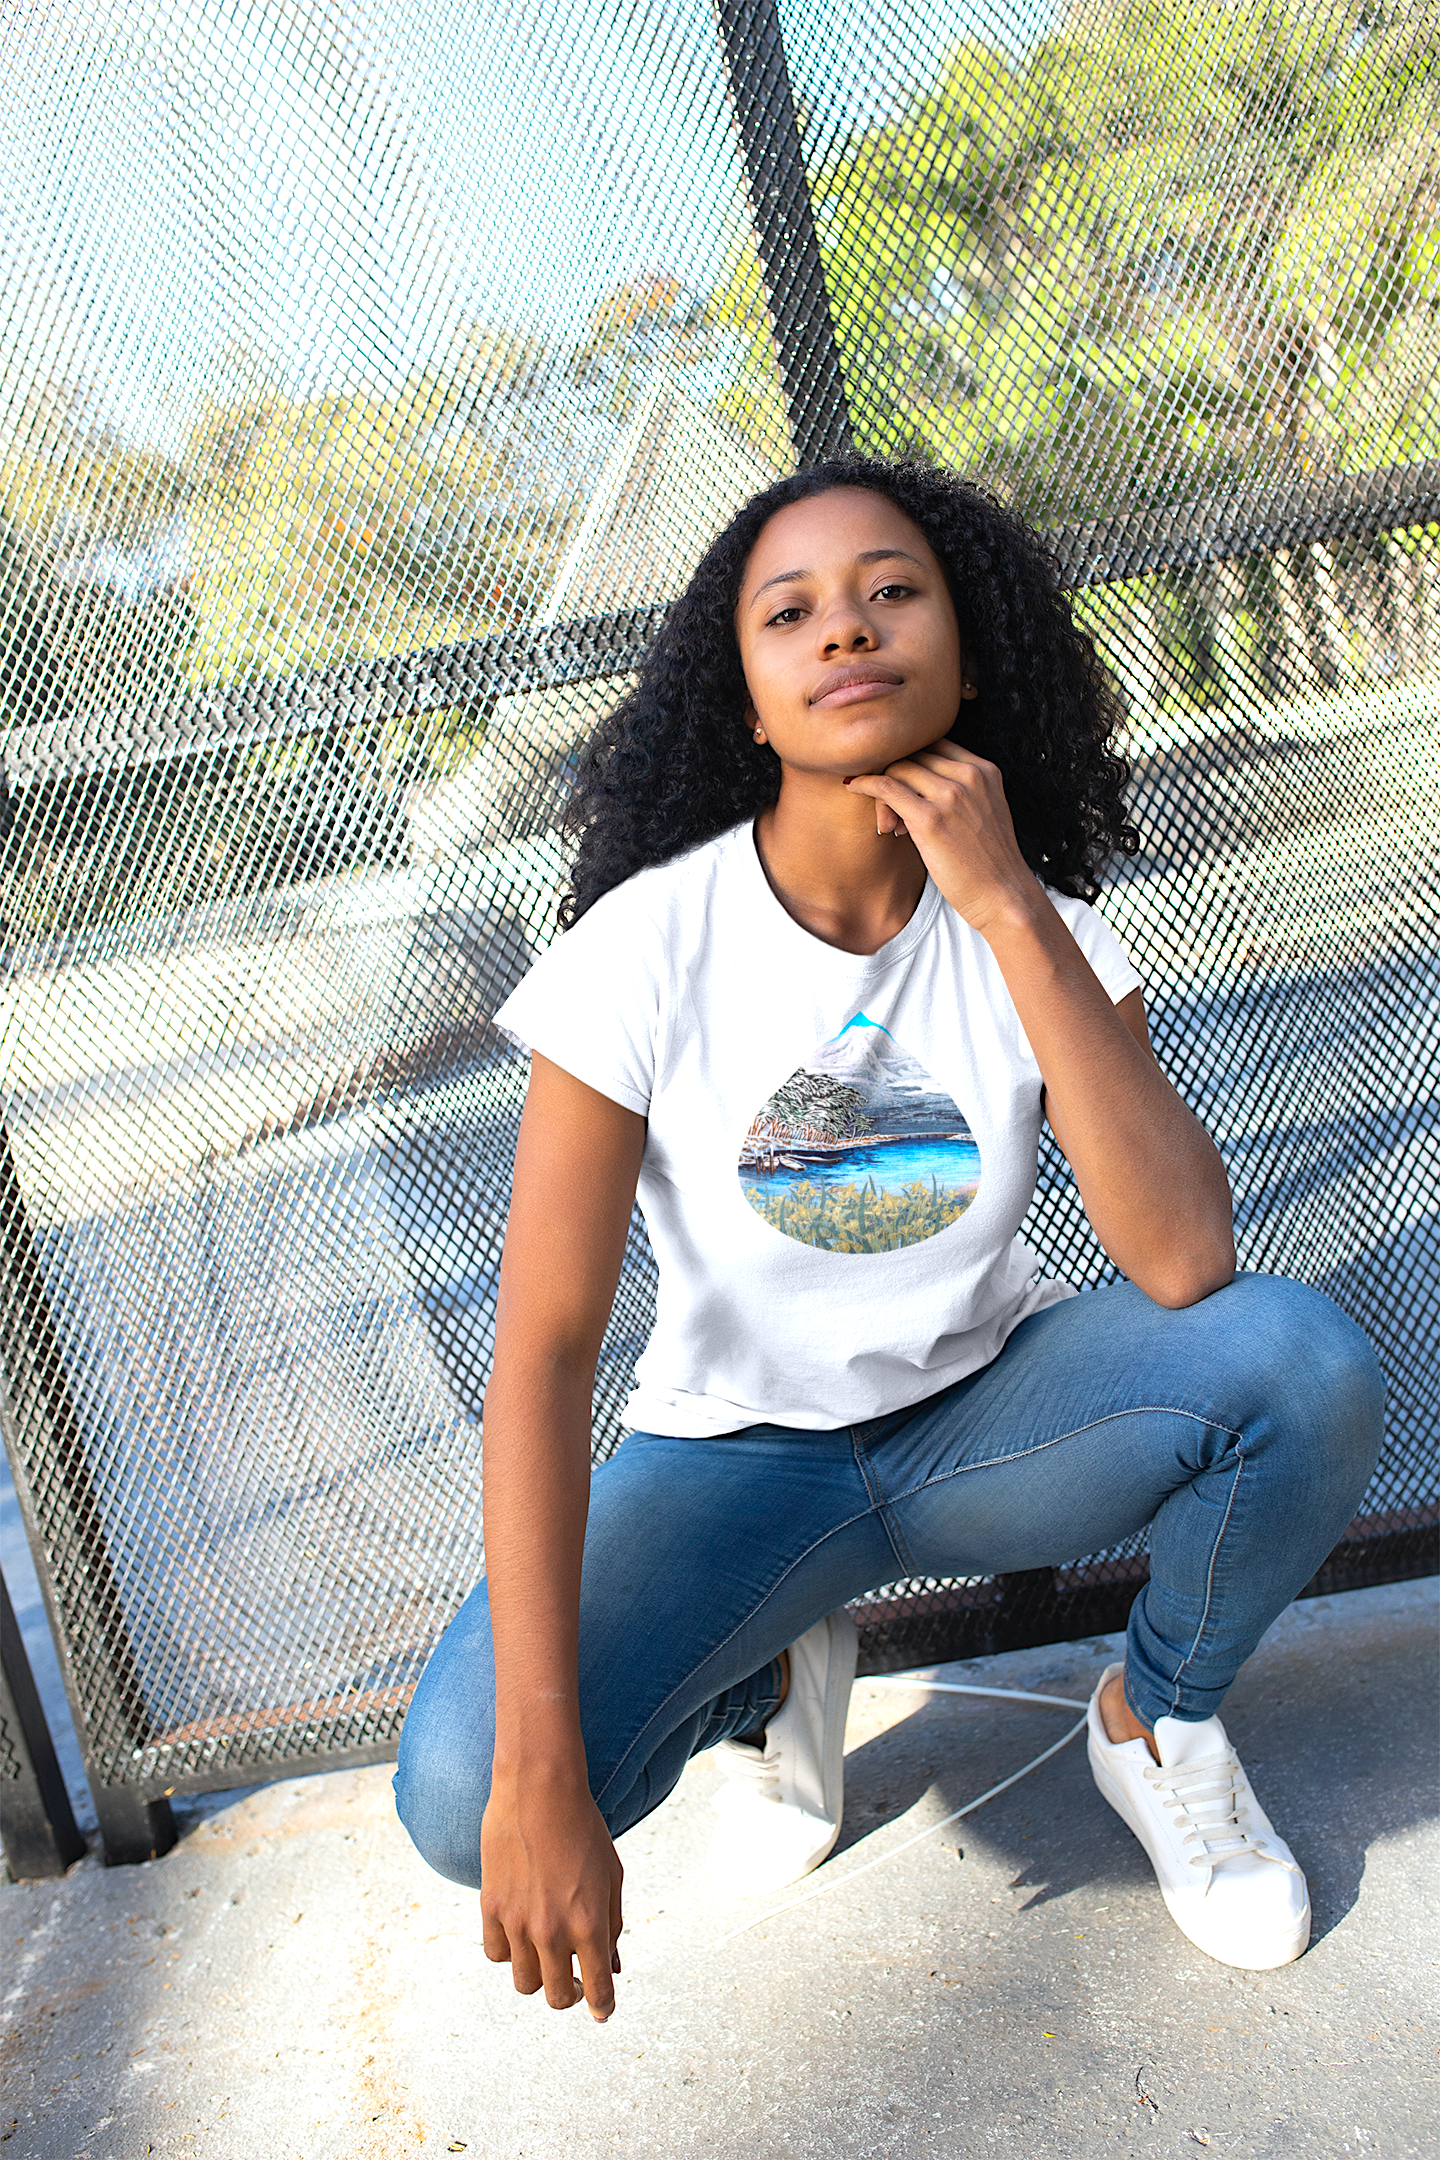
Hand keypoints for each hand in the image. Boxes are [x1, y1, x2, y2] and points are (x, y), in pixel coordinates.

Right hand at [481, 1760, 623, 2020]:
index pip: (597, 1989)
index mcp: (589, 1923)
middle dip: (570, 1994)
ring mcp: (518, 1921)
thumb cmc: (583, 1830)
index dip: (602, 2006)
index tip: (602, 2011)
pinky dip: (510, 1951)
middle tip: (574, 1978)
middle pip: (557, 1997)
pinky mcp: (491, 1907)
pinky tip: (521, 1930)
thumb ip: (612, 1926)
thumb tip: (611, 1967)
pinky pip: (497, 1954)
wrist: (539, 1790)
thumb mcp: (611, 1877)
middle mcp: (552, 1930)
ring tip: (546, 1950)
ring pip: (524, 1983)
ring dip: (538, 1974)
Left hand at [844, 738, 1036, 933]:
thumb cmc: (989, 862)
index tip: (902, 782)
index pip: (934, 743)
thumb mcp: (985, 811)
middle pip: (914, 753)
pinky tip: (853, 787)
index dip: (912, 759)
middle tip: (891, 808)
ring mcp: (950, 795)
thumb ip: (960, 790)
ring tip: (889, 822)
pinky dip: (865, 783)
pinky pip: (886, 786)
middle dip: (896, 774)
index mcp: (984, 769)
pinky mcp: (930, 819)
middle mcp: (969, 775)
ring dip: (882, 787)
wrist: (1003, 896)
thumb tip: (915, 781)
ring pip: (898, 767)